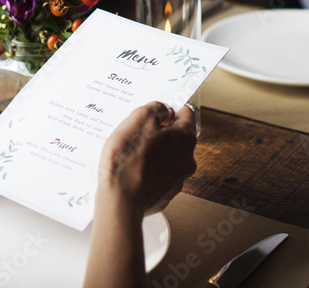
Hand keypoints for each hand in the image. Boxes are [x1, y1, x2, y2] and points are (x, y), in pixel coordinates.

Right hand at [97, 102, 197, 216]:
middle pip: (177, 138)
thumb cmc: (128, 158)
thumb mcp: (139, 118)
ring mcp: (177, 180)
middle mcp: (187, 160)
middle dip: (159, 132)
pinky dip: (148, 172)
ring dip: (153, 153)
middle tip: (138, 132)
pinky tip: (131, 171)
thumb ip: (156, 108)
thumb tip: (163, 110)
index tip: (159, 110)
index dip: (171, 109)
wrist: (120, 200)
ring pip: (167, 158)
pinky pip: (158, 177)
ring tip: (130, 154)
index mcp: (185, 138)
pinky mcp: (164, 195)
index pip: (187, 114)